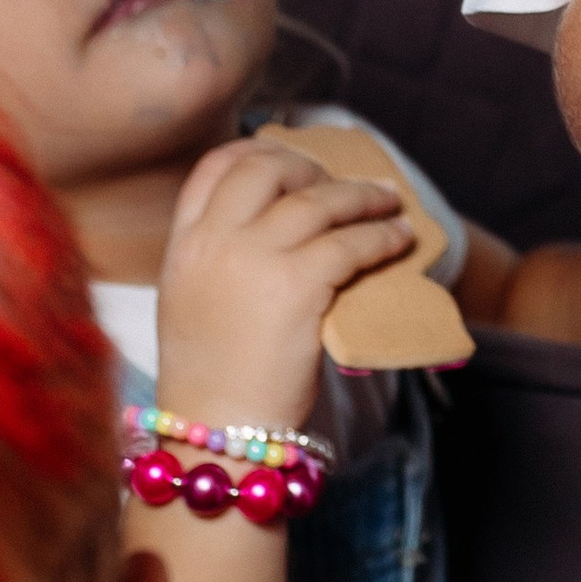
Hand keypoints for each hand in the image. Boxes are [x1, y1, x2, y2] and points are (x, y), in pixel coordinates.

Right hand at [152, 137, 416, 435]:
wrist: (218, 431)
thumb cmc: (212, 377)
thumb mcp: (190, 301)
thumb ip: (218, 255)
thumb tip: (275, 222)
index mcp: (182, 245)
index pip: (214, 168)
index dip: (257, 151)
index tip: (290, 155)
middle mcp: (212, 242)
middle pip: (267, 168)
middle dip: (312, 168)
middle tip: (341, 185)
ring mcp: (253, 258)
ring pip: (318, 201)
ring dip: (363, 197)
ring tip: (389, 202)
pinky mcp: (297, 284)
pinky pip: (350, 242)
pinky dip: (382, 237)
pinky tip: (398, 240)